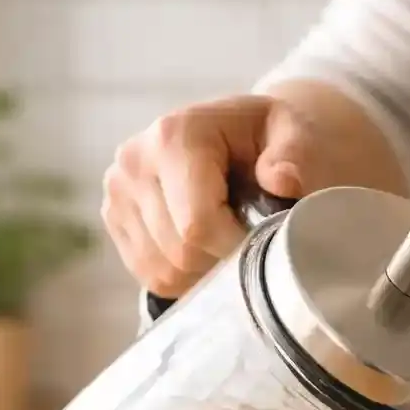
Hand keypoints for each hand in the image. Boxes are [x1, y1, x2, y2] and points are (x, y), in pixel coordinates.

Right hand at [101, 93, 330, 298]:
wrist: (240, 135)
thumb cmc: (268, 140)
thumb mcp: (294, 133)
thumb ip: (294, 154)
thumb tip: (280, 180)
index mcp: (174, 136)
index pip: (196, 225)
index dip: (236, 248)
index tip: (263, 244)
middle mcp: (134, 162)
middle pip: (179, 252)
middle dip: (222, 260)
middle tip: (248, 242)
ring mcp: (118, 193)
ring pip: (164, 271)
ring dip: (203, 272)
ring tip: (226, 242)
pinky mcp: (114, 219)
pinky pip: (150, 276)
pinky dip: (183, 276)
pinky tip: (204, 250)